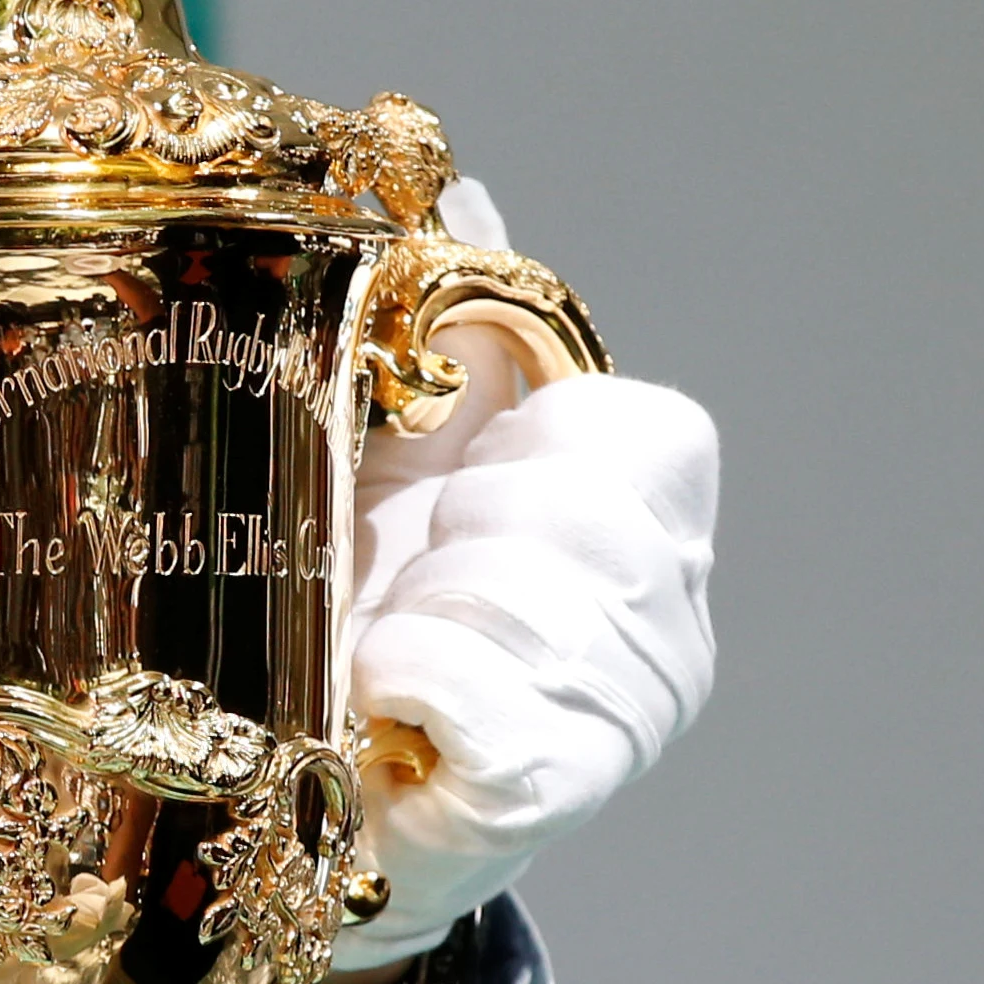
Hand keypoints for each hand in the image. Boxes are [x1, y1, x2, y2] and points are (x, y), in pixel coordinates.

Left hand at [339, 182, 718, 964]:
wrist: (306, 784)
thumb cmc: (363, 598)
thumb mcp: (404, 440)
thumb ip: (451, 320)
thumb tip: (462, 192)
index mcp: (660, 509)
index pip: (637, 430)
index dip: (521, 451)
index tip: (460, 496)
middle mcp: (676, 615)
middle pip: (577, 520)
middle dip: (456, 539)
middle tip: (404, 585)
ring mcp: (628, 712)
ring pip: (516, 606)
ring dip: (409, 614)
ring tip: (380, 647)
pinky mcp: (552, 791)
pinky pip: (471, 691)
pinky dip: (399, 679)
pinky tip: (375, 698)